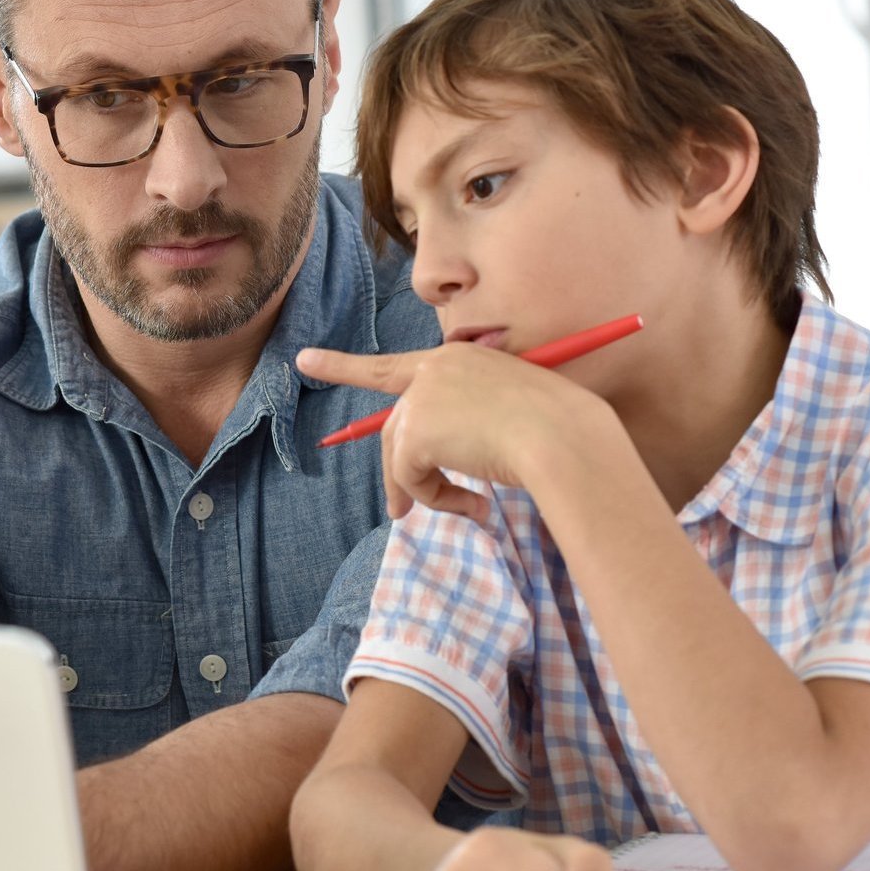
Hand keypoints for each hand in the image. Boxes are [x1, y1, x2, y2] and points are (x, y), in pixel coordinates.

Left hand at [295, 344, 604, 521]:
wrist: (564, 438)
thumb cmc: (557, 430)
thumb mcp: (512, 415)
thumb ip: (469, 428)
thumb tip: (436, 471)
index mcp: (459, 358)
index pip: (393, 366)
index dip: (344, 367)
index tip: (304, 360)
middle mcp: (434, 368)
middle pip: (395, 425)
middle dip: (394, 472)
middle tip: (398, 512)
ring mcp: (422, 396)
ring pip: (401, 454)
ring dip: (425, 490)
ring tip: (467, 509)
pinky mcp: (416, 428)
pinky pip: (409, 476)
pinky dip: (433, 497)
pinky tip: (471, 502)